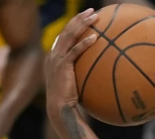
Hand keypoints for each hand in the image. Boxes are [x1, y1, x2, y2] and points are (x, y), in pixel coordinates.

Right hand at [45, 10, 99, 131]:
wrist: (60, 110)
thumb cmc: (70, 101)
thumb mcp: (75, 83)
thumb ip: (82, 73)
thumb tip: (101, 72)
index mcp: (55, 57)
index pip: (64, 35)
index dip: (74, 24)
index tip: (86, 18)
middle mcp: (53, 55)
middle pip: (66, 30)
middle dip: (79, 19)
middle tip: (92, 11)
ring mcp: (56, 59)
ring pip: (69, 36)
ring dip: (82, 24)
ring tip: (94, 17)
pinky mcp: (62, 66)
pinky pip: (74, 51)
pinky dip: (84, 43)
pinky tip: (95, 37)